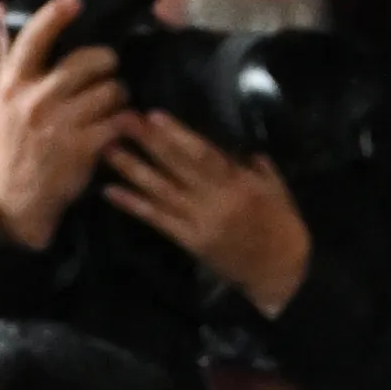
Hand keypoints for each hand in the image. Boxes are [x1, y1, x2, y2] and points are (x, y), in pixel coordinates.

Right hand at [0, 0, 128, 252]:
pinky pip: (119, 122)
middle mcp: (37, 99)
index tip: (76, 1)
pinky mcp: (84, 149)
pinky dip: (127, 120)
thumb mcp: (1, 94)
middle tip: (109, 67)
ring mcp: (62, 125)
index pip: (34, 37)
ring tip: (116, 99)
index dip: (56, 14)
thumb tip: (0, 5)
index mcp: (14, 82)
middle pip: (85, 62)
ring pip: (109, 91)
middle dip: (105, 60)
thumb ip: (6, 50)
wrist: (15, 196)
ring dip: (120, 92)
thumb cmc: (11, 140)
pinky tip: (124, 123)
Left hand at [99, 106, 313, 316]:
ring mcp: (200, 222)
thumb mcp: (276, 190)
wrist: (283, 275)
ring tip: (106, 148)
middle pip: (175, 166)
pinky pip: (157, 220)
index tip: (153, 114)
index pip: (203, 154)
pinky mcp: (190, 242)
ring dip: (131, 168)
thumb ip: (255, 166)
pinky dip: (133, 205)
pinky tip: (111, 192)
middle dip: (146, 141)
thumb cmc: (284, 228)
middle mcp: (215, 200)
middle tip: (118, 118)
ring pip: (160, 190)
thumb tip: (236, 146)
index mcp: (238, 184)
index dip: (177, 134)